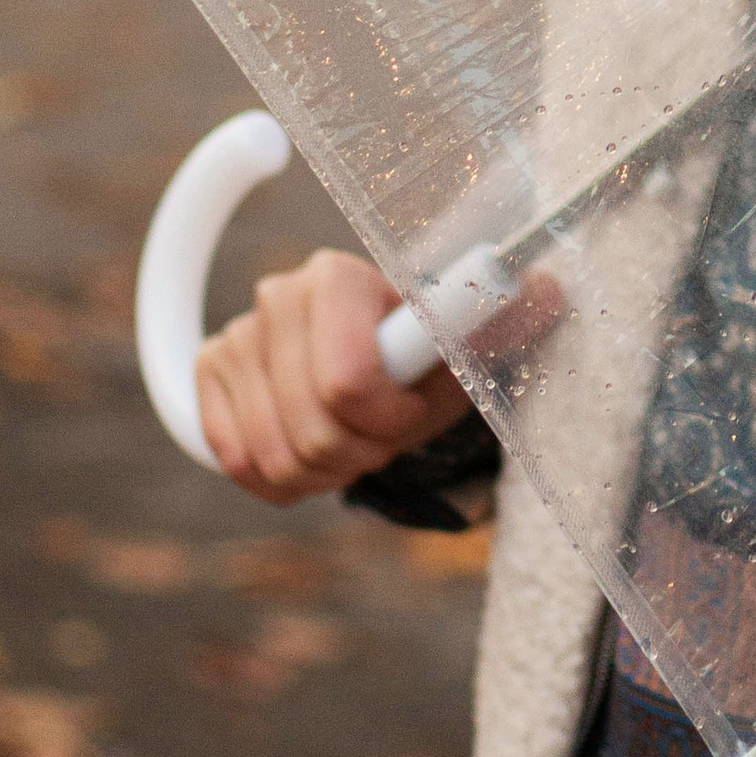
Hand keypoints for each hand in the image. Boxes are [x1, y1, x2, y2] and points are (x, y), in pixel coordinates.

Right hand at [195, 249, 559, 507]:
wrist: (377, 362)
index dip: (389, 422)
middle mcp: (278, 297)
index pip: (347, 384)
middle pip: (311, 432)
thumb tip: (547, 290)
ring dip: (323, 470)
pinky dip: (281, 478)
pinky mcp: (208, 373)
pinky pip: (236, 461)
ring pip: (274, 456)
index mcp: (337, 278)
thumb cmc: (426, 357)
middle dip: (360, 453)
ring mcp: (236, 336)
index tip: (413, 415)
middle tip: (386, 437)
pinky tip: (311, 452)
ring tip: (354, 443)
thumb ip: (502, 320)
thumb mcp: (467, 345)